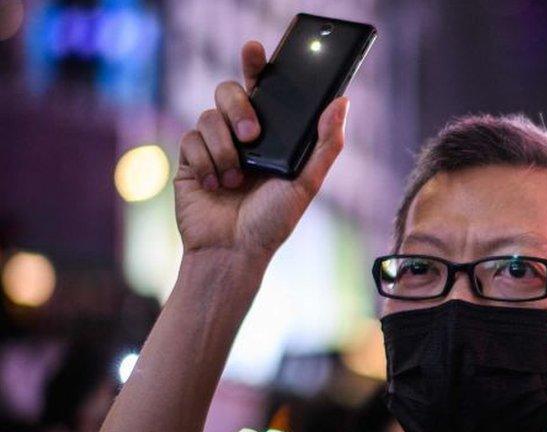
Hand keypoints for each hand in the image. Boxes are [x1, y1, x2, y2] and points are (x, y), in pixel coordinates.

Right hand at [175, 41, 347, 261]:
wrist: (233, 252)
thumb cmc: (273, 222)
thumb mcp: (307, 183)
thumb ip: (326, 143)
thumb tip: (342, 102)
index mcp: (269, 134)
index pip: (261, 88)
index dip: (256, 63)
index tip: (255, 49)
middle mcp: (239, 134)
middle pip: (229, 91)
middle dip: (239, 107)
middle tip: (252, 135)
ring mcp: (213, 145)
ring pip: (208, 116)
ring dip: (225, 148)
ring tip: (236, 179)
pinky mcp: (190, 160)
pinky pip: (190, 140)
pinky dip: (206, 164)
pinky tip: (216, 186)